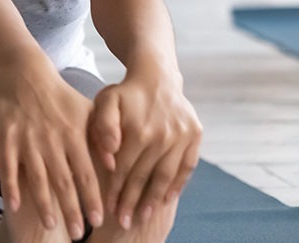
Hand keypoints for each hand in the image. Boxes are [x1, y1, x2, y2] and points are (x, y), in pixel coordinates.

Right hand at [0, 73, 103, 239]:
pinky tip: (16, 205)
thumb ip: (102, 139)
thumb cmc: (62, 99)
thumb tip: (116, 166)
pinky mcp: (6, 137)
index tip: (99, 219)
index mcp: (74, 135)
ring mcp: (27, 139)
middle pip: (64, 181)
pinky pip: (8, 166)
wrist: (26, 76)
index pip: (86, 173)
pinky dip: (12, 186)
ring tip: (53, 225)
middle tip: (79, 233)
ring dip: (45, 203)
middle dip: (72, 209)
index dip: (93, 198)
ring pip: (37, 177)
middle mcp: (51, 139)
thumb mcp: (89, 113)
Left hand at [90, 70, 201, 229]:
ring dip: (155, 199)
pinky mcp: (195, 136)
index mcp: (138, 130)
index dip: (115, 190)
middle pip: (144, 176)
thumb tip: (110, 154)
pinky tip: (167, 199)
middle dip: (132, 201)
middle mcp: (162, 135)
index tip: (107, 209)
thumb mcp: (106, 101)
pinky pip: (187, 167)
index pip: (124, 169)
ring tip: (144, 216)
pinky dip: (178, 184)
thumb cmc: (125, 93)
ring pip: (166, 175)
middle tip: (124, 222)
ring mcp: (182, 137)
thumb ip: (103, 126)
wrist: (157, 76)